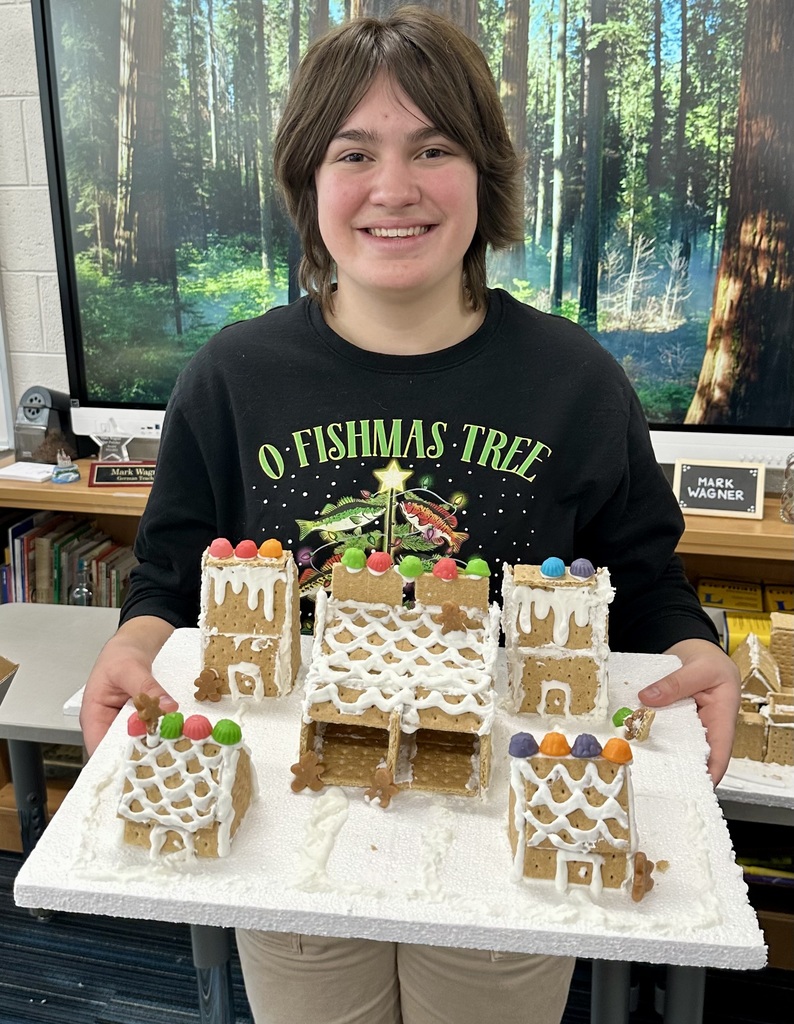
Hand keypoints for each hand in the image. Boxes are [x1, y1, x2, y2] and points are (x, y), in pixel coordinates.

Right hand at [80, 616, 176, 755]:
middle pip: (120, 750)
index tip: (139, 764)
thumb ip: (147, 688)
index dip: (116, 761)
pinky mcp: (140, 721)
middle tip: (165, 757)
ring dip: (154, 745)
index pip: (99, 748)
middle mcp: (107, 725)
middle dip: (141, 755)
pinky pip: (149, 731)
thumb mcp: (131, 668)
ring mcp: (124, 724)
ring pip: (137, 743)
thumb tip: (166, 706)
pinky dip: (161, 733)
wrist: (131, 645)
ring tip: (175, 748)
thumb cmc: (119, 656)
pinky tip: (176, 735)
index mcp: (94, 716)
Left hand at [638, 638, 739, 784]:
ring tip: (638, 763)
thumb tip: (649, 698)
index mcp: (723, 719)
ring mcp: (686, 726)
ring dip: (658, 751)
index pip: (719, 753)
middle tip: (657, 780)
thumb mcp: (700, 668)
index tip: (696, 787)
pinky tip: (631, 739)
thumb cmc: (711, 662)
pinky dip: (648, 733)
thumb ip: (676, 683)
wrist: (697, 651)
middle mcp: (705, 728)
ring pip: (673, 744)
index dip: (710, 774)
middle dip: (678, 769)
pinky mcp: (671, 720)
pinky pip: (660, 730)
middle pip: (694, 755)